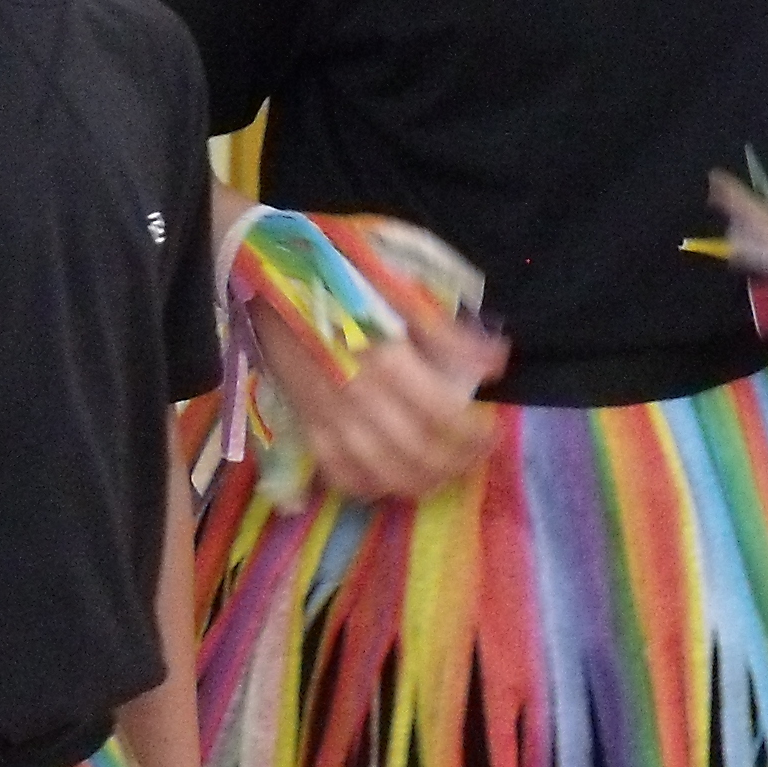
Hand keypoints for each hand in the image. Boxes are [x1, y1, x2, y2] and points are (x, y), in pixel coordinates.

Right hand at [258, 305, 507, 503]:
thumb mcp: (400, 292)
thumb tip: (497, 362)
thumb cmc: (341, 279)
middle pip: (420, 453)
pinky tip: (390, 481)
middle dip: (457, 463)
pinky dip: (369, 487)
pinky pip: (340, 473)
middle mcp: (361, 399)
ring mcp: (330, 418)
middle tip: (475, 457)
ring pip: (384, 473)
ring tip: (444, 473)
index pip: (445, 417)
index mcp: (388, 361)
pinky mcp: (307, 426)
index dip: (476, 434)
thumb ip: (447, 334)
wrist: (270, 282)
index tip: (493, 431)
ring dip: (422, 482)